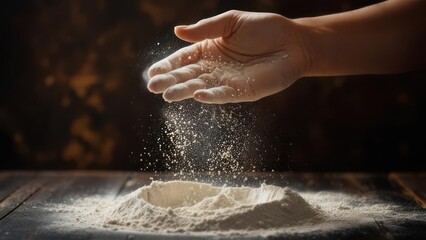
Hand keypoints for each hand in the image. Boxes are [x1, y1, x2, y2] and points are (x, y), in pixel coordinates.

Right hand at [147, 10, 309, 103]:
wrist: (293, 41)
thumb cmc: (264, 29)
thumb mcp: (231, 22)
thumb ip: (205, 28)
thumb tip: (177, 31)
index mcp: (209, 49)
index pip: (183, 59)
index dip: (167, 65)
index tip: (151, 72)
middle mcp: (215, 67)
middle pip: (187, 75)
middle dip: (169, 81)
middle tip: (152, 86)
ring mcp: (227, 81)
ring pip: (200, 86)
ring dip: (184, 91)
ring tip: (167, 95)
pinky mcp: (242, 91)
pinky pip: (223, 94)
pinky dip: (210, 95)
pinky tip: (197, 94)